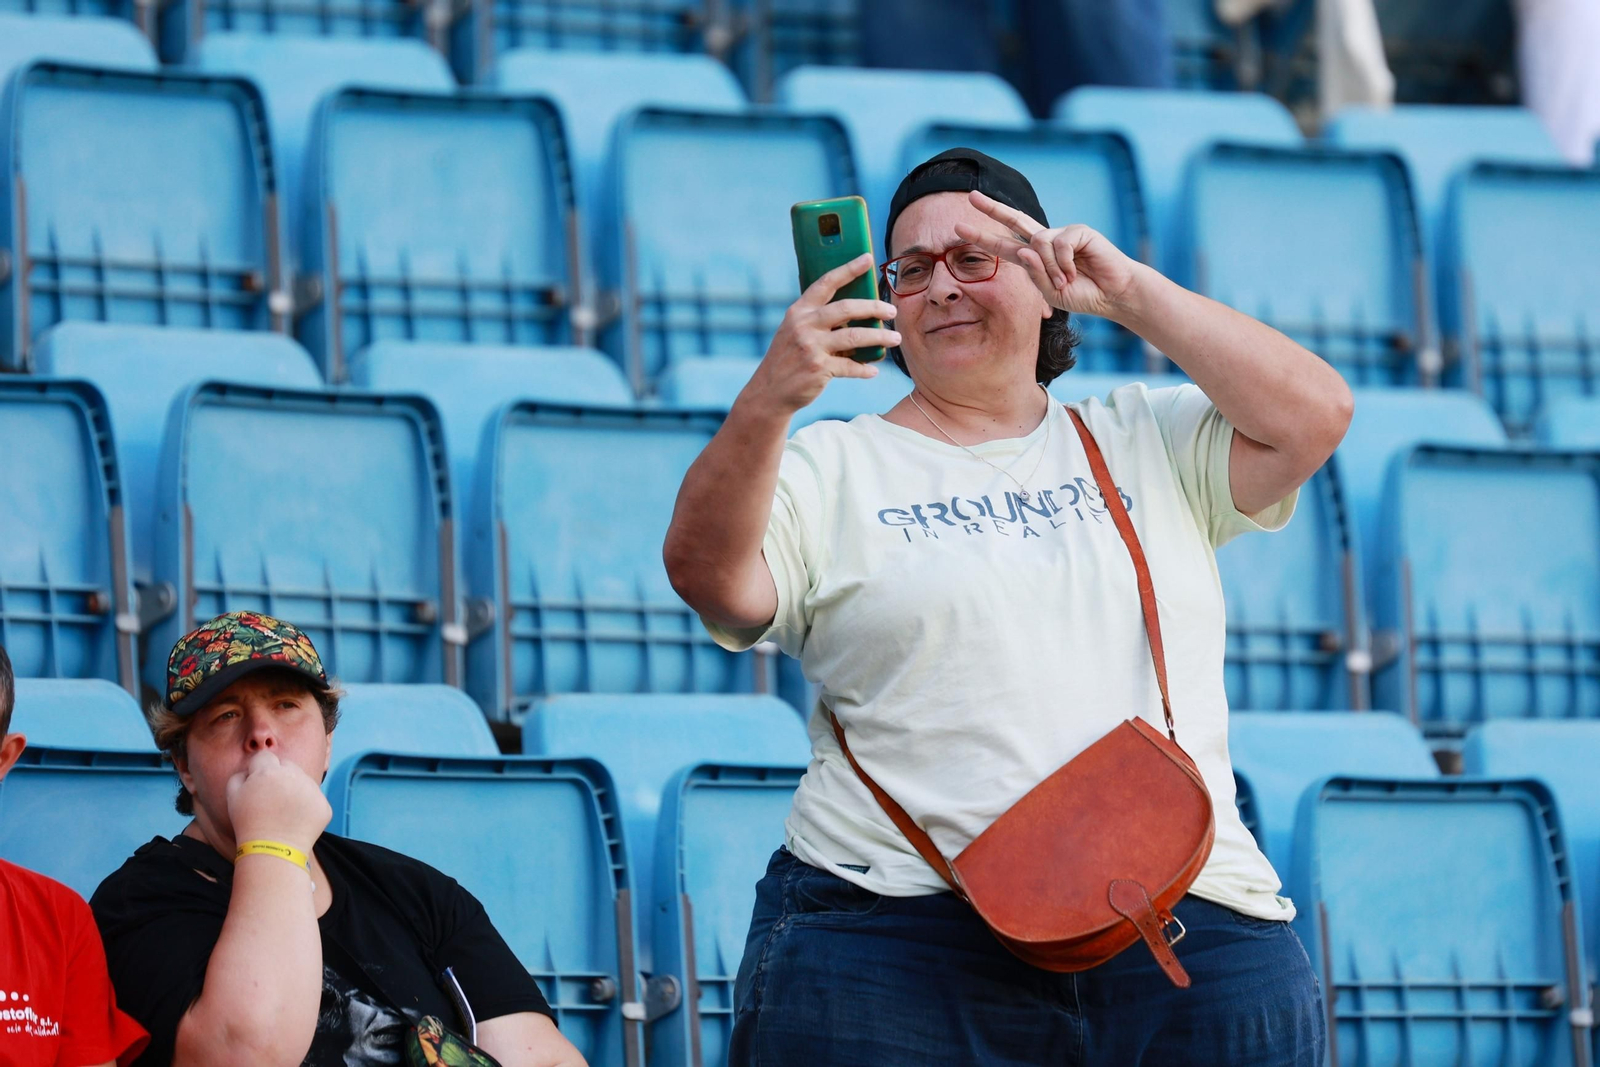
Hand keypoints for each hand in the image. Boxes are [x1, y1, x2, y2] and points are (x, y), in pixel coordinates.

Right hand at [225, 750, 330, 853]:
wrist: (272, 851)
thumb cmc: (248, 824)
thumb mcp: (232, 797)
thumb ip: (239, 776)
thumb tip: (250, 769)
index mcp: (268, 771)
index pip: (265, 757)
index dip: (259, 771)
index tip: (257, 785)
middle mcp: (293, 775)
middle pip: (286, 765)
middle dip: (279, 776)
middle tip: (271, 799)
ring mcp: (312, 789)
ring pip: (302, 780)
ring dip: (294, 790)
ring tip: (283, 812)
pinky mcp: (323, 804)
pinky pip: (314, 799)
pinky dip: (306, 807)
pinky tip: (295, 821)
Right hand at [739, 253, 901, 415]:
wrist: (769, 391)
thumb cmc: (788, 359)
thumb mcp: (795, 332)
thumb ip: (819, 320)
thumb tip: (858, 313)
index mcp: (799, 311)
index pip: (826, 283)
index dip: (848, 269)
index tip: (868, 258)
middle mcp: (804, 325)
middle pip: (847, 308)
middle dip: (874, 307)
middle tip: (892, 310)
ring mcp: (811, 347)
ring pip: (854, 337)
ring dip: (879, 337)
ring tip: (896, 338)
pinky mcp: (818, 369)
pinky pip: (850, 367)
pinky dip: (864, 369)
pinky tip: (873, 370)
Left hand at [954, 190, 1143, 320]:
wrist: (1113, 294)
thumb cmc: (1083, 295)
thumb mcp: (1051, 293)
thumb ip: (1035, 276)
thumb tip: (1025, 249)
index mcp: (1033, 257)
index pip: (1003, 244)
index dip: (982, 237)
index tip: (959, 228)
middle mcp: (1045, 241)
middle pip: (1014, 220)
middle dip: (992, 208)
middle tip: (970, 196)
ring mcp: (1061, 233)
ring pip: (1039, 243)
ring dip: (1051, 268)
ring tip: (1067, 281)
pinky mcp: (1078, 230)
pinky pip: (1059, 243)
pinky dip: (1065, 262)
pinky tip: (1077, 271)